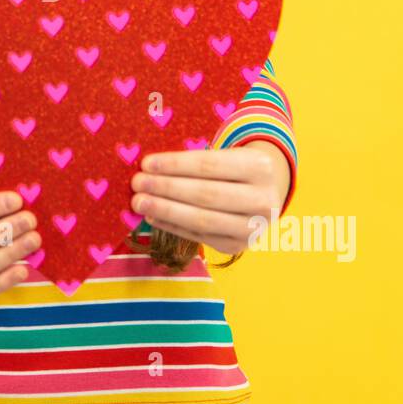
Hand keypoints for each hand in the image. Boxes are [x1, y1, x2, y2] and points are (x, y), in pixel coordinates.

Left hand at [129, 141, 290, 255]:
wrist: (265, 195)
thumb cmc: (234, 170)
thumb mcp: (227, 157)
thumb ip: (195, 163)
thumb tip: (150, 170)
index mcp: (260, 167)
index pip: (210, 165)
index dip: (175, 165)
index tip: (146, 163)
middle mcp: (263, 200)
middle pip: (206, 194)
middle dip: (166, 189)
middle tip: (137, 184)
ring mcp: (254, 227)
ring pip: (202, 220)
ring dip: (165, 210)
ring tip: (139, 203)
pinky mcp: (238, 246)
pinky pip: (199, 236)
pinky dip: (173, 227)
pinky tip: (153, 217)